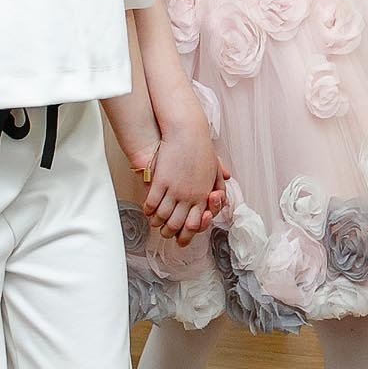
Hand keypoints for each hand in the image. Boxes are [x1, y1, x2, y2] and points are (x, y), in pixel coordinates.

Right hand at [142, 123, 223, 239]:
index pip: (195, 224)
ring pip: (163, 216)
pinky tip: (147, 210)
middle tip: (165, 233)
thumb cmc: (200, 148)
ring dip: (157, 222)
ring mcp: (174, 190)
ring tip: (154, 222)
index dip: (187, 234)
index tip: (181, 237)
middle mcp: (189, 196)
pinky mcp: (160, 182)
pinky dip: (148, 210)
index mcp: (203, 195)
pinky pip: (152, 203)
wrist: (186, 132)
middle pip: (177, 224)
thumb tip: (220, 194)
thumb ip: (218, 184)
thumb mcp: (214, 168)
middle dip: (170, 232)